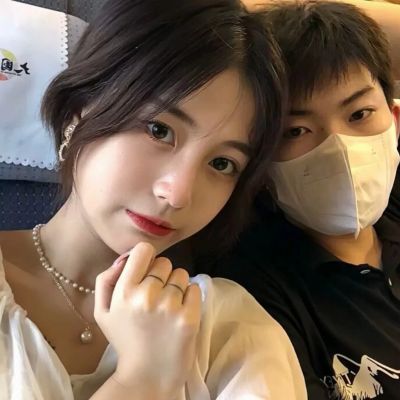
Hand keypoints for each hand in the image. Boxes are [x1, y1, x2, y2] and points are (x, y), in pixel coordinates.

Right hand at [94, 243, 200, 398]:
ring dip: (176, 286)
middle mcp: (147, 295)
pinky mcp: (189, 317)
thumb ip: (106, 279)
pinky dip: (190, 297)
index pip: (144, 249)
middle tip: (156, 297)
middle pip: (164, 262)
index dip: (147, 258)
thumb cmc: (126, 339)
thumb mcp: (103, 311)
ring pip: (181, 274)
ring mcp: (170, 306)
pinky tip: (179, 312)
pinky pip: (195, 288)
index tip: (147, 271)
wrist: (147, 375)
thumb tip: (125, 257)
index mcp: (124, 291)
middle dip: (161, 275)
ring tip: (167, 307)